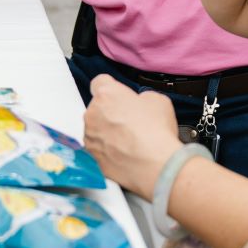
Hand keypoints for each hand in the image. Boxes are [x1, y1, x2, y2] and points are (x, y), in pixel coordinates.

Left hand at [84, 75, 183, 200]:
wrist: (155, 165)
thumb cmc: (156, 133)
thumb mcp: (158, 100)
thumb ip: (143, 97)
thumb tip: (141, 102)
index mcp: (106, 94)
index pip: (100, 82)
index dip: (111, 88)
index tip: (118, 95)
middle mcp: (92, 113)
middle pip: (98, 108)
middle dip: (111, 113)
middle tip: (131, 122)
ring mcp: (90, 136)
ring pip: (96, 130)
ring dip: (108, 133)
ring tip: (130, 140)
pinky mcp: (92, 156)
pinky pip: (98, 149)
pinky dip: (108, 151)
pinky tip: (125, 154)